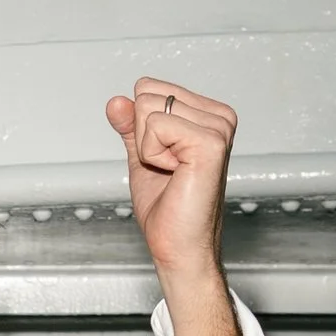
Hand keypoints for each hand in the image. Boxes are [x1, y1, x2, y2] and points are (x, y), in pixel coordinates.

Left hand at [106, 78, 242, 335]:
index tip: (164, 160)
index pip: (149, 88)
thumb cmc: (168, 211)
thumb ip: (131, 126)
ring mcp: (218, 127)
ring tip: (173, 174)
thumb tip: (115, 101)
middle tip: (167, 170)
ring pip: (149, 108)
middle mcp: (219, 116)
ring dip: (149, 149)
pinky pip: (155, 126)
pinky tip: (175, 174)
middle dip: (143, 137)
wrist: (178, 248)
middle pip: (147, 93)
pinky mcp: (211, 142)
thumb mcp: (142, 157)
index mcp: (208, 115)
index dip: (142, 129)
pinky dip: (153, 155)